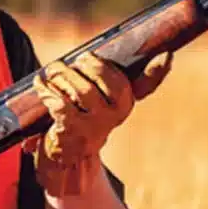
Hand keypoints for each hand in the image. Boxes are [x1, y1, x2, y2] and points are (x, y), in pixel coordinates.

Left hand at [31, 50, 172, 197]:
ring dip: (62, 74)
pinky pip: (60, 103)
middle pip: (105, 78)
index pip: (145, 84)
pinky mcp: (73, 131)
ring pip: (81, 89)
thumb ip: (110, 78)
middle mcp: (116, 114)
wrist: (67, 154)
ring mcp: (95, 125)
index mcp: (125, 101)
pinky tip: (41, 83)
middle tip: (76, 60)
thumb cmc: (84, 115)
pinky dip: (46, 89)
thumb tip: (153, 55)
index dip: (157, 71)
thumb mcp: (100, 98)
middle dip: (88, 63)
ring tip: (53, 70)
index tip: (166, 54)